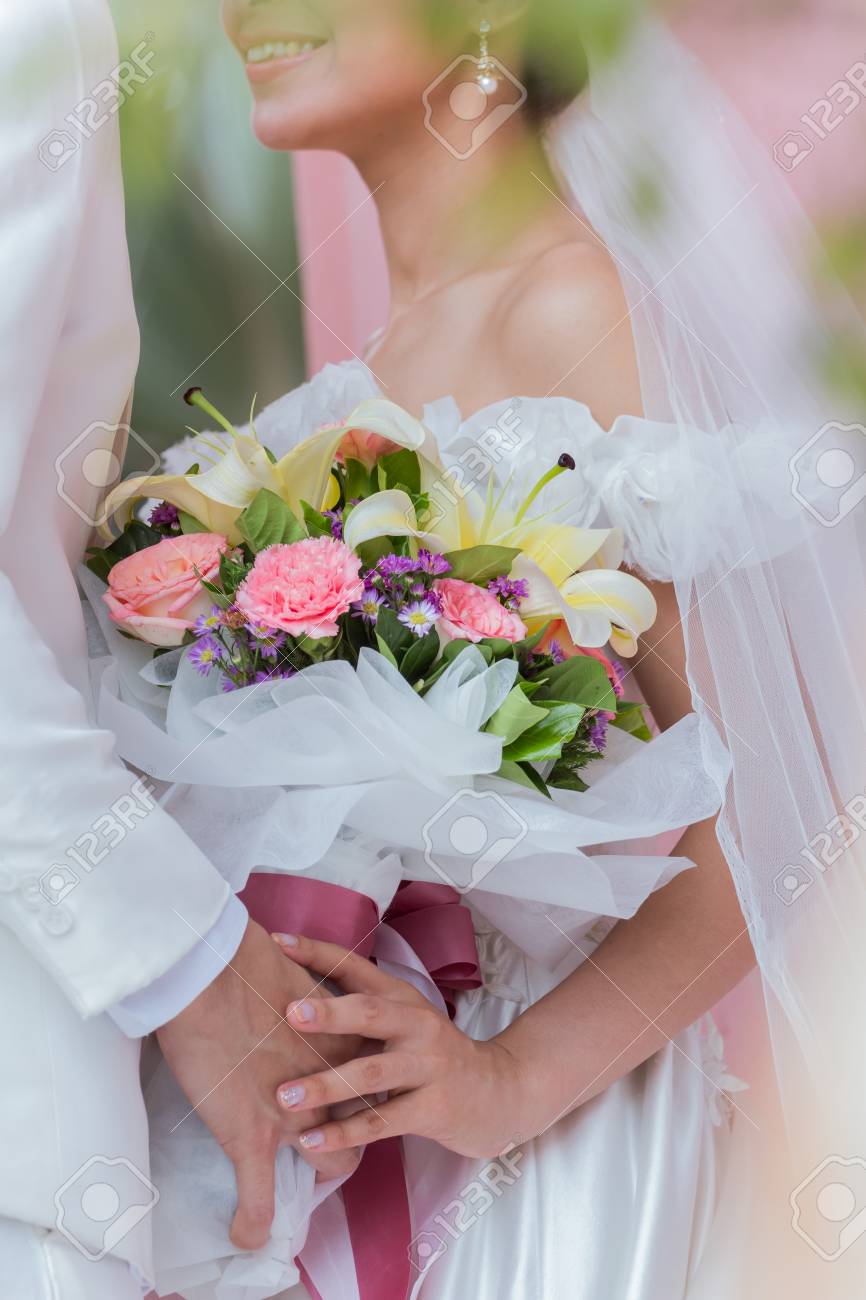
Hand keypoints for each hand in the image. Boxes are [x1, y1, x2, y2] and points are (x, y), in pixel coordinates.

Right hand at [156, 919, 361, 1250]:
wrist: (205, 975)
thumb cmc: (240, 963)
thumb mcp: (283, 970)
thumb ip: (296, 986)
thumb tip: (283, 970)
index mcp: (339, 1037)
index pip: (371, 1072)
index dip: (366, 1087)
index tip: (355, 1093)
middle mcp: (327, 1077)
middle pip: (365, 1119)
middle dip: (358, 1131)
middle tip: (341, 1136)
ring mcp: (292, 1111)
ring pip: (328, 1160)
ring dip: (319, 1168)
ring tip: (308, 1171)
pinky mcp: (251, 1135)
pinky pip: (258, 1196)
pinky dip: (252, 1222)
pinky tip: (246, 1236)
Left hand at [272, 934, 528, 1159]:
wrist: (499, 1089)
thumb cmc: (432, 1054)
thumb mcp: (405, 1021)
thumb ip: (361, 1013)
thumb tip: (290, 1002)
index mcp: (403, 997)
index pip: (357, 967)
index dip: (318, 952)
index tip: (278, 941)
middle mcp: (417, 1024)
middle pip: (371, 1012)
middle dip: (329, 1012)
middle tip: (288, 1013)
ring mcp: (428, 1065)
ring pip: (372, 1072)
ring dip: (327, 1084)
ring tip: (284, 1096)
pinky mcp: (434, 1108)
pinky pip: (382, 1121)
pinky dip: (344, 1131)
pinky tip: (311, 1139)